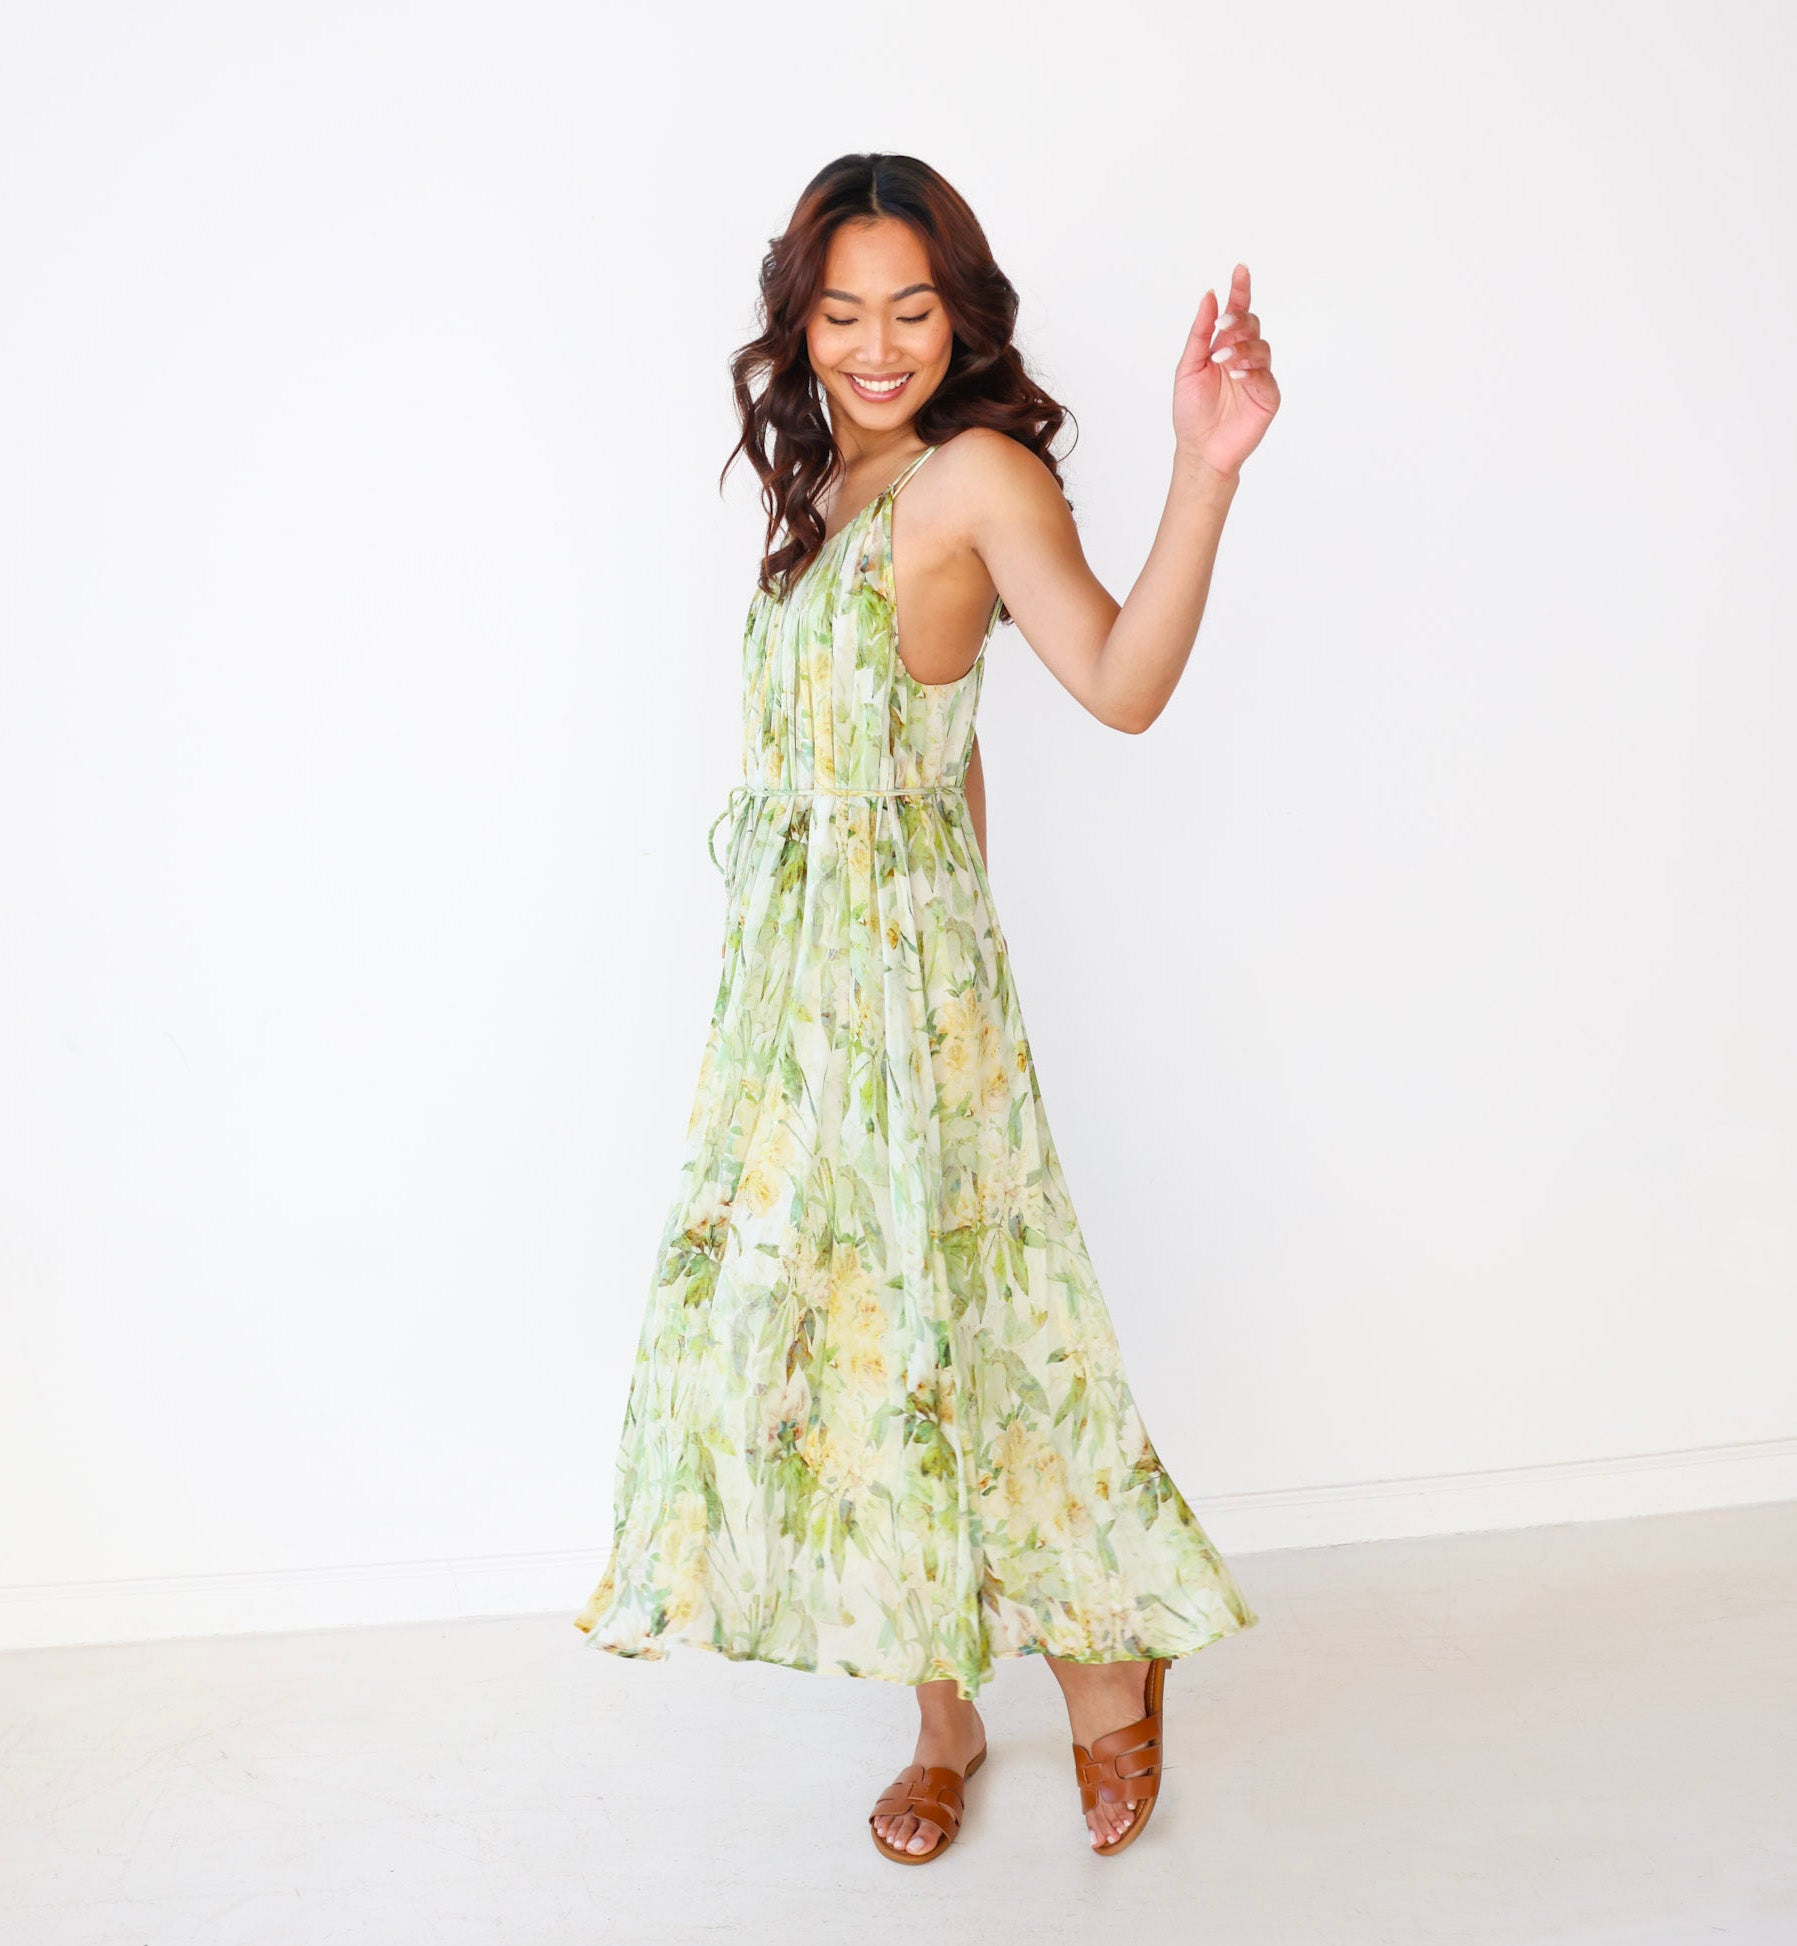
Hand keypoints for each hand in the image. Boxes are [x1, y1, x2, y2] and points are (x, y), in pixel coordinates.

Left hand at [1172, 263, 1279, 480]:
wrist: (1199, 448)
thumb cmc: (1192, 411)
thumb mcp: (1188, 367)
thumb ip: (1200, 333)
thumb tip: (1209, 297)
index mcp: (1224, 347)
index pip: (1236, 313)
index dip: (1240, 290)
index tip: (1239, 270)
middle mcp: (1244, 357)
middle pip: (1252, 325)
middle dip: (1239, 320)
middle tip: (1222, 326)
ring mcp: (1258, 376)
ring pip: (1261, 348)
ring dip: (1242, 348)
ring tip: (1222, 359)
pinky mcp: (1267, 397)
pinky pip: (1265, 377)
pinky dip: (1251, 371)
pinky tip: (1236, 374)